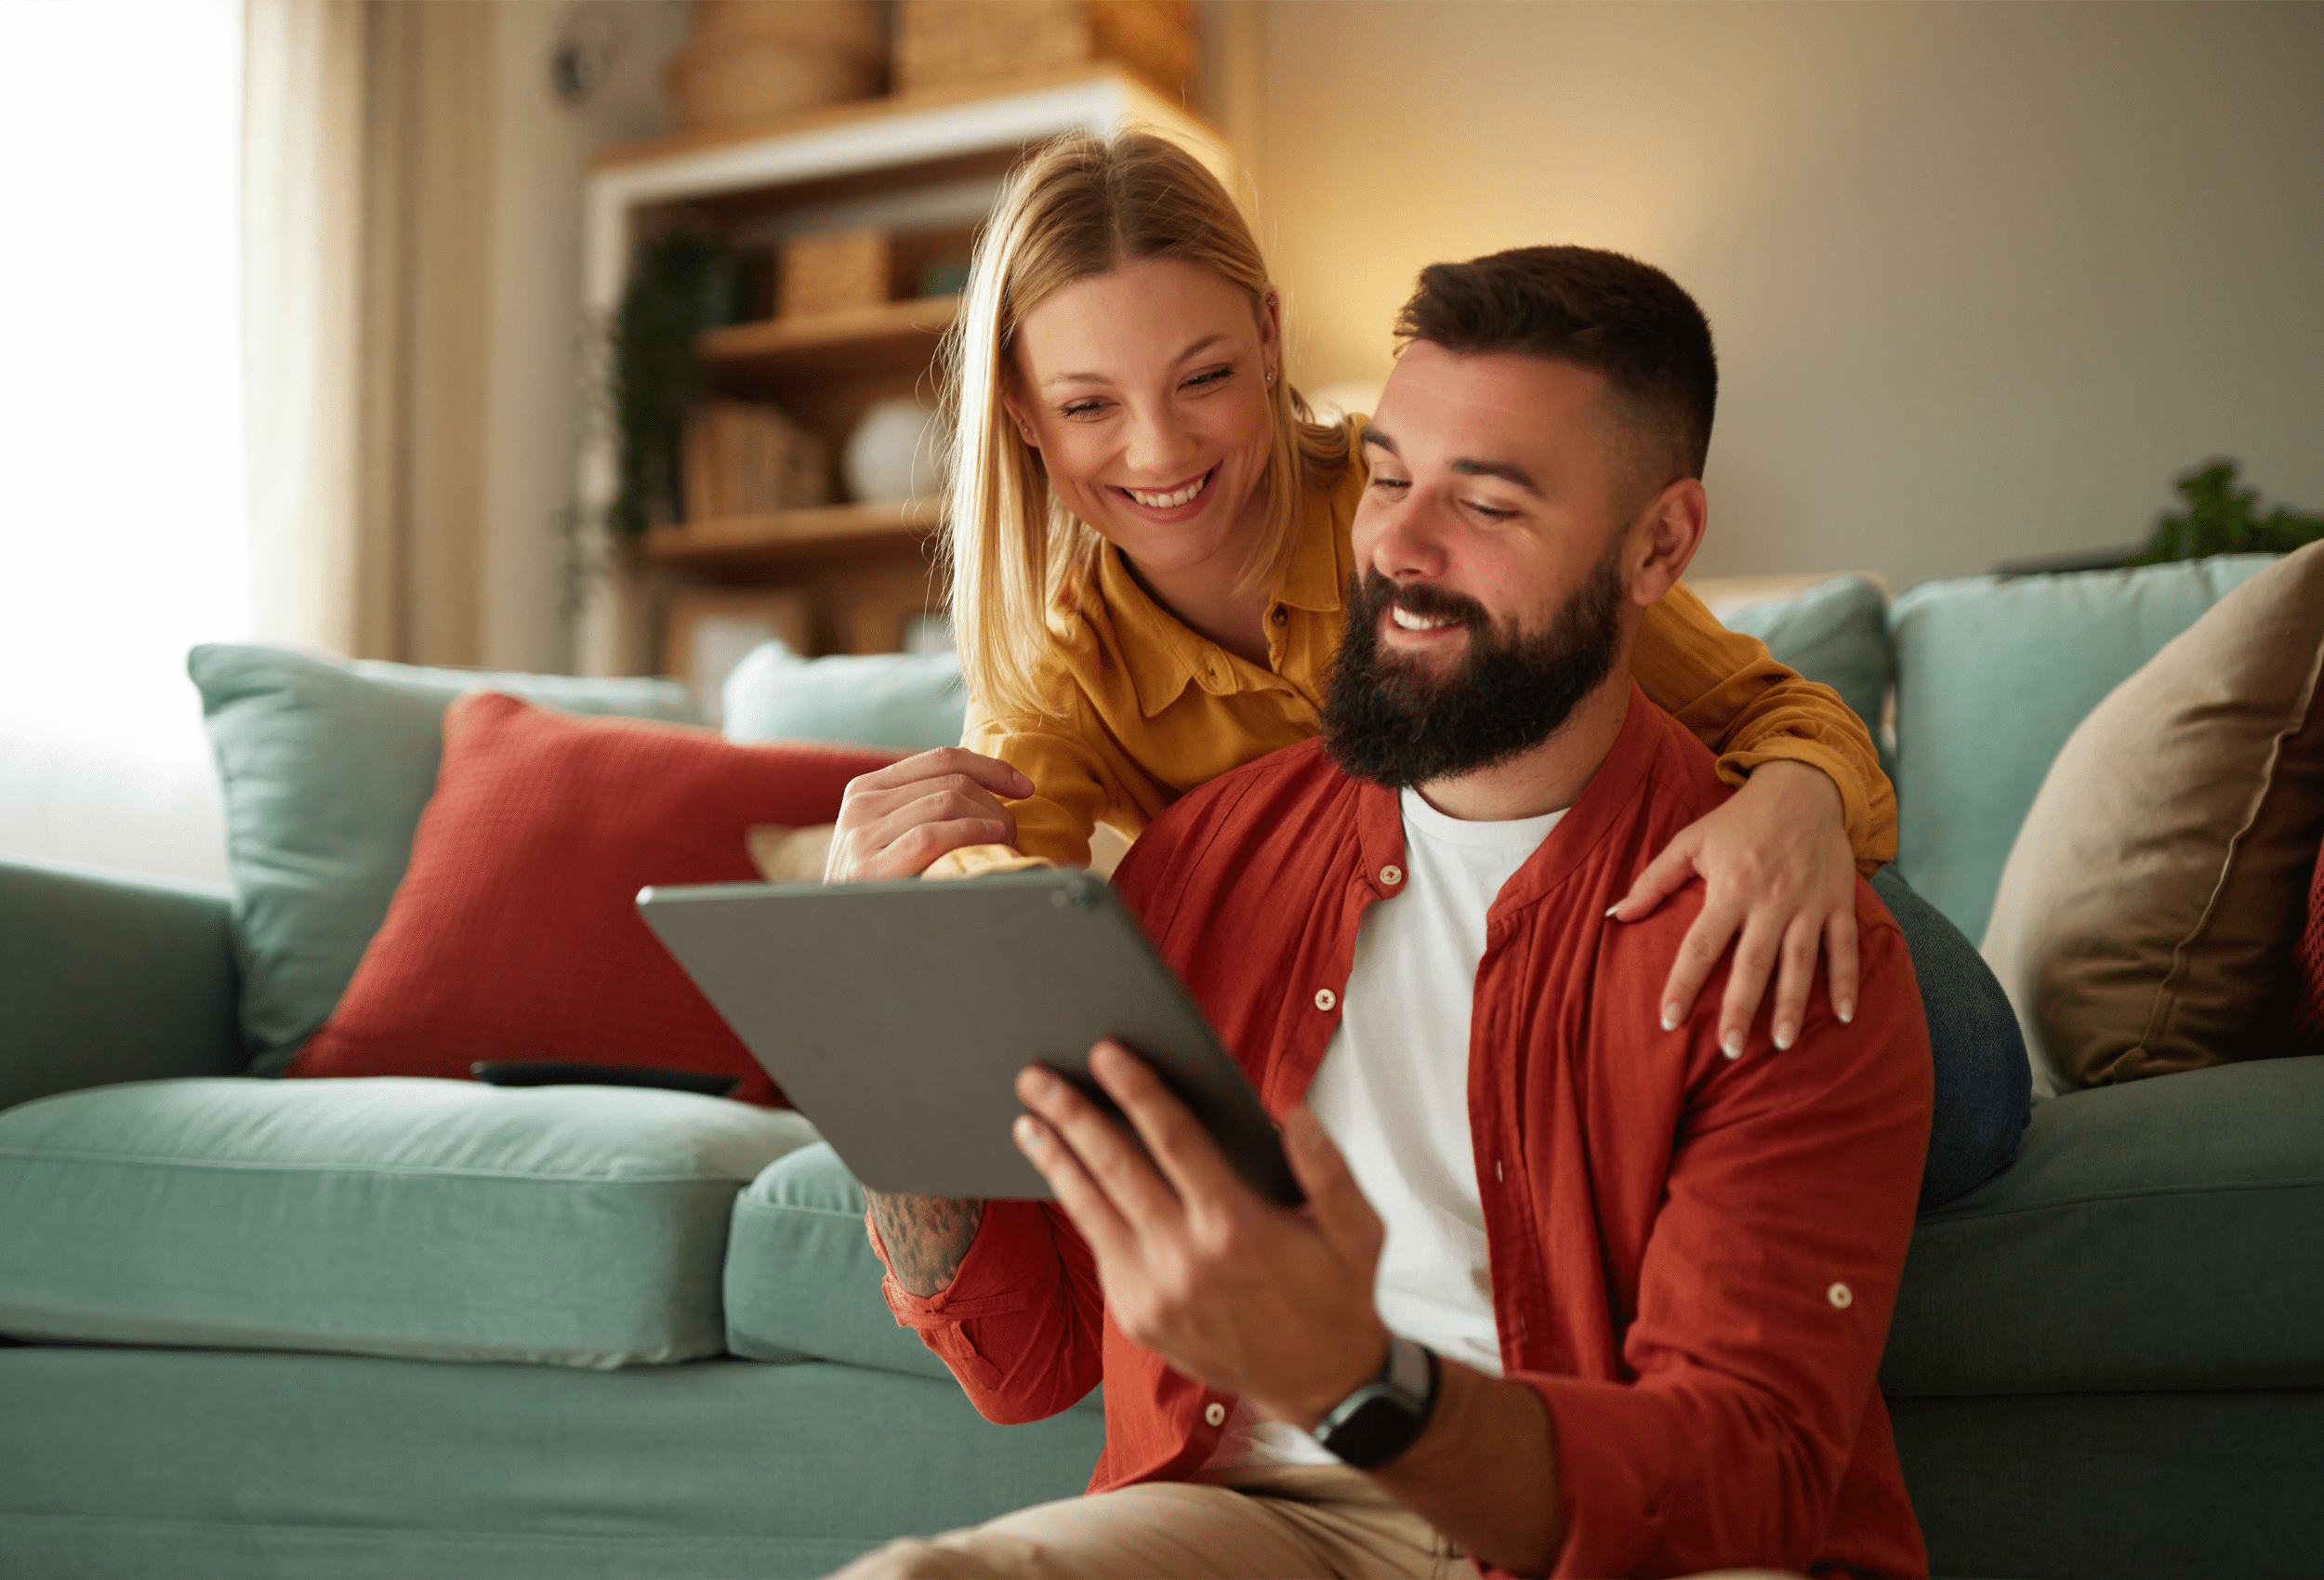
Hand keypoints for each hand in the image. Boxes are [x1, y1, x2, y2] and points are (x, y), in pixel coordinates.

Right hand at [824, 748, 1034, 881]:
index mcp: (866, 788)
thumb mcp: (892, 834)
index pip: (940, 759)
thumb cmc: (883, 883)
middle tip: (1013, 829)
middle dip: (994, 801)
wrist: (843, 931)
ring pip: (946, 803)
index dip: (990, 767)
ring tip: (1005, 843)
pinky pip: (930, 836)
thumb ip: (922, 805)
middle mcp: (860, 804)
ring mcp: (860, 835)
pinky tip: (990, 844)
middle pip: (950, 782)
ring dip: (990, 820)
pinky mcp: (867, 867)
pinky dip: (969, 835)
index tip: (1025, 788)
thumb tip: (989, 783)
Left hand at [1011, 1042, 1387, 1426]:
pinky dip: (1079, 1209)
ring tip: (1028, 1124)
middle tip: (1037, 1077)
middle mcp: (1186, 1260)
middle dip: (1072, 1116)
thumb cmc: (1337, 1297)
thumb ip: (1329, 1169)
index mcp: (1236, 1227)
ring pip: (1092, 1211)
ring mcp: (1154, 1293)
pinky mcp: (1138, 1317)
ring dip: (1056, 1161)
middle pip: (1114, 1168)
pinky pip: (1100, 1250)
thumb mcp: (1357, 1230)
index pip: (1173, 1140)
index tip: (1105, 1054)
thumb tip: (1297, 1116)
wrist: (1319, 1386)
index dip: (1136, 1091)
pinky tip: (1064, 1179)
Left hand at [1608, 759, 1859, 1053]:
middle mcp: (1770, 900)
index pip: (1701, 945)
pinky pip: (1844, 947)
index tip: (1669, 1019)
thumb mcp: (1690, 840)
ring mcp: (1807, 903)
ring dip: (1793, 1005)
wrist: (1803, 787)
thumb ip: (1653, 880)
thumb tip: (1615, 915)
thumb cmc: (1739, 820)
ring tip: (1784, 1044)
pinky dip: (1846, 981)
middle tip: (1730, 1050)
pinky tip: (1845, 1016)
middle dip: (1741, 1009)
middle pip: (1753, 963)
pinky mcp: (1838, 902)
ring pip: (1800, 962)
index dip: (1683, 983)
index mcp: (1730, 887)